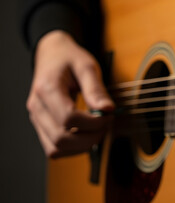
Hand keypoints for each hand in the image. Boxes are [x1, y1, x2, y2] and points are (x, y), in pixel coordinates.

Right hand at [26, 30, 113, 157]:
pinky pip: (53, 149)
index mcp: (47, 89)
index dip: (93, 123)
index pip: (68, 118)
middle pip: (61, 139)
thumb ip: (96, 89)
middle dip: (90, 137)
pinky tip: (86, 135)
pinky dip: (72, 148)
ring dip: (81, 146)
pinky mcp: (41, 126)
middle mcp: (37, 107)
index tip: (108, 115)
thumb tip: (107, 109)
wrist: (52, 54)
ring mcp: (37, 118)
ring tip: (97, 131)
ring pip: (56, 149)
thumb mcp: (87, 66)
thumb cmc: (69, 59)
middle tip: (105, 125)